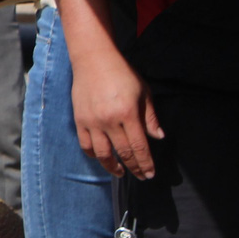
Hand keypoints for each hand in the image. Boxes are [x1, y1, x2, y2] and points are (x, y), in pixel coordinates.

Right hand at [70, 47, 164, 178]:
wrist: (94, 61)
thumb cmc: (122, 74)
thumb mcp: (143, 92)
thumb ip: (150, 117)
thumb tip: (158, 137)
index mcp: (128, 113)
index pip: (139, 146)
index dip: (145, 163)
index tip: (150, 173)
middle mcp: (110, 121)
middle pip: (123, 152)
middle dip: (134, 167)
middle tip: (141, 176)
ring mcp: (92, 122)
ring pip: (102, 153)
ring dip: (112, 166)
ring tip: (120, 172)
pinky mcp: (80, 120)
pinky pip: (86, 144)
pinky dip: (94, 155)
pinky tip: (102, 157)